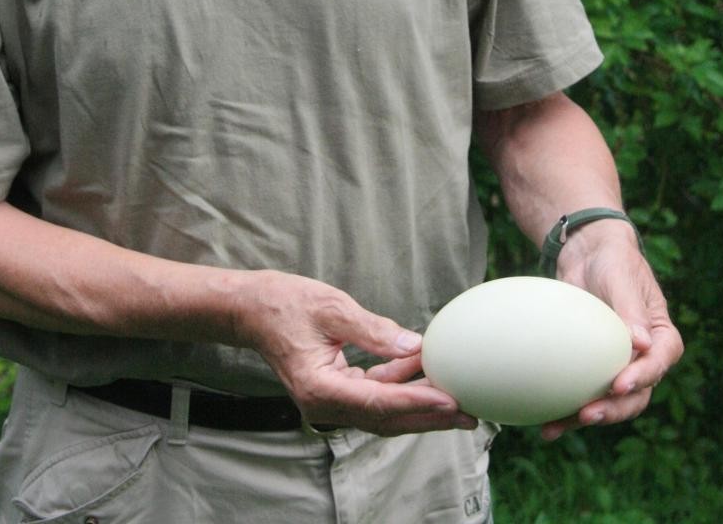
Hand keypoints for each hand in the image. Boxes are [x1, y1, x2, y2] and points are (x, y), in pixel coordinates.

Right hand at [234, 270, 476, 435]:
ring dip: (419, 405)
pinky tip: (425, 373)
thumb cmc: (285, 304)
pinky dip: (401, 387)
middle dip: (429, 417)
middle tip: (470, 414)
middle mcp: (323, 404)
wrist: (252, 310)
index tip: (450, 401)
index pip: (376, 402)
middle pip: (385, 418)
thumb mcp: (331, 307)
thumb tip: (412, 346)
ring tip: (458, 401)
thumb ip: (372, 330)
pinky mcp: (337, 390)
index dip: (416, 402)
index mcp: (318, 388)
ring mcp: (329, 401)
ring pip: (384, 412)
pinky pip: (375, 396)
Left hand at [540, 220, 683, 439]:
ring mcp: (613, 365)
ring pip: (606, 402)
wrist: (586, 255)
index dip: (642, 377)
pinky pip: (579, 394)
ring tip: (554, 428)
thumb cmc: (612, 261)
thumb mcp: (621, 277)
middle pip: (635, 395)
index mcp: (659, 336)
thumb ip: (630, 308)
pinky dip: (562, 410)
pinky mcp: (587, 368)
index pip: (659, 362)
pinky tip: (542, 423)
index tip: (618, 384)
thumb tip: (641, 344)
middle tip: (587, 415)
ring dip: (582, 418)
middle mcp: (640, 357)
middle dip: (612, 409)